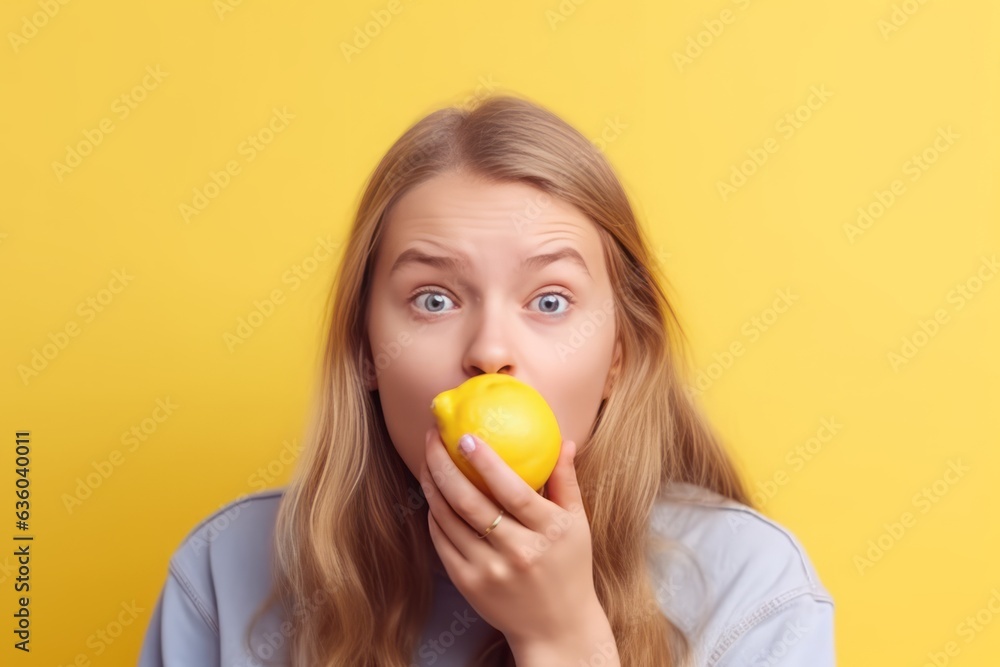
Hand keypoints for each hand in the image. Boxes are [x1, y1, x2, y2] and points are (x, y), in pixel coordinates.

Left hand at [419, 427, 604, 648]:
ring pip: (450, 520)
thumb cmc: (569, 567)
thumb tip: (564, 441)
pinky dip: (434, 516)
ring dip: (432, 486)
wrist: (557, 628)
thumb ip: (567, 482)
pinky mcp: (469, 585)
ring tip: (427, 460)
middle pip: (471, 502)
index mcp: (549, 531)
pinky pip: (442, 542)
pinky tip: (433, 496)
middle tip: (432, 438)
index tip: (466, 437)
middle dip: (444, 465)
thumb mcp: (577, 524)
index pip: (513, 490)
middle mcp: (519, 551)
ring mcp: (490, 570)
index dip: (487, 462)